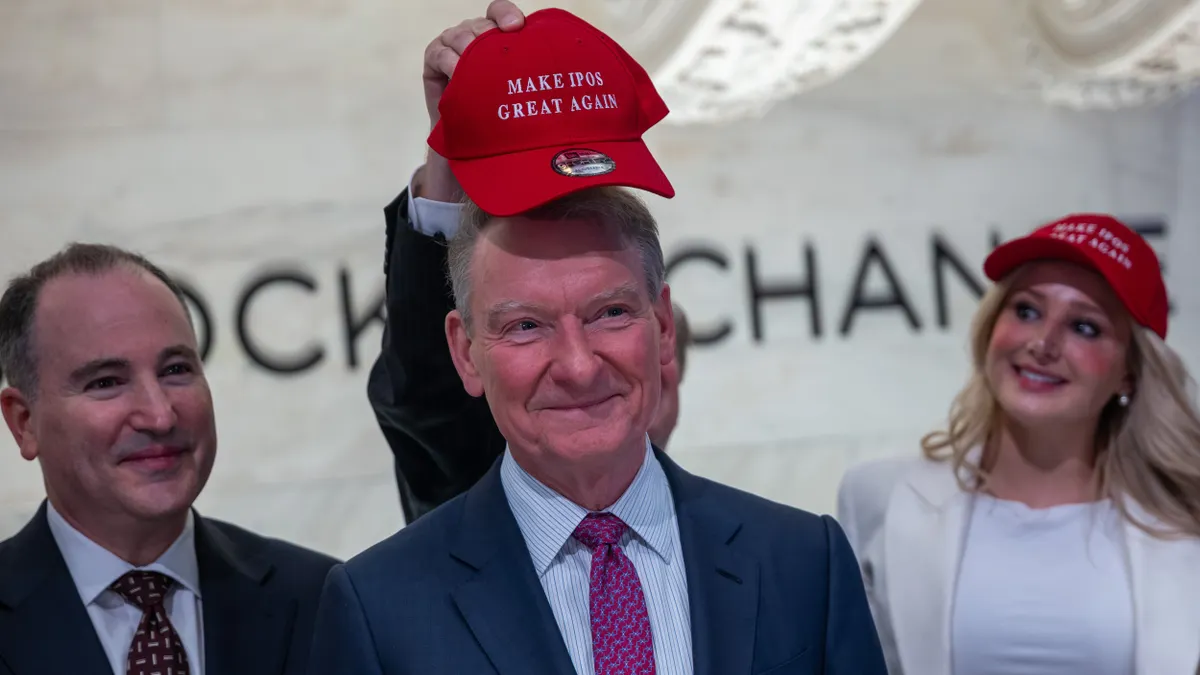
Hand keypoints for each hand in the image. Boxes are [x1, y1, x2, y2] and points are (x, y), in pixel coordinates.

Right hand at [417, 1, 525, 202]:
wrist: (472, 145)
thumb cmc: (503, 119)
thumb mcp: (522, 95)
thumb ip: (534, 75)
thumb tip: (577, 68)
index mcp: (498, 37)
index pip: (499, 11)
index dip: (505, 14)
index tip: (518, 27)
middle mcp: (475, 36)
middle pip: (480, 24)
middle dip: (489, 36)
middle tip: (498, 55)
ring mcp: (453, 45)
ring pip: (459, 34)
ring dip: (469, 48)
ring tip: (478, 68)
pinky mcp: (434, 59)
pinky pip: (439, 52)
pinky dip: (449, 60)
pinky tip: (458, 73)